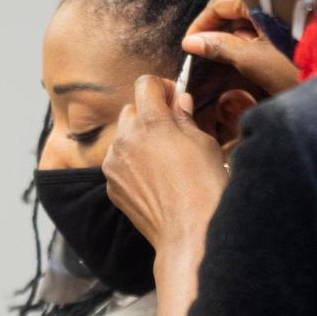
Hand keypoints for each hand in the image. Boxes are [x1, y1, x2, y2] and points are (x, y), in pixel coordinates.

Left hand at [103, 76, 227, 254]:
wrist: (189, 232)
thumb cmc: (204, 186)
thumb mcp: (204, 144)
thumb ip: (185, 118)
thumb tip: (180, 101)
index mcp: (151, 122)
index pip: (146, 83)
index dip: (162, 88)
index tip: (174, 99)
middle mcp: (126, 138)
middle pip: (132, 109)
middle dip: (150, 114)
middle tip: (173, 130)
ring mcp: (115, 163)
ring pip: (123, 136)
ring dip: (139, 139)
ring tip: (164, 159)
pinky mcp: (111, 185)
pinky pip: (119, 162)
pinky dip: (133, 163)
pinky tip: (155, 179)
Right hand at [182, 0, 298, 95]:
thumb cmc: (297, 69)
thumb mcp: (252, 60)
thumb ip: (219, 47)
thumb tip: (191, 42)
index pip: (220, 2)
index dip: (202, 23)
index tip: (189, 43)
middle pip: (235, 5)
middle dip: (219, 28)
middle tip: (205, 51)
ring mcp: (287, 8)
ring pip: (251, 14)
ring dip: (237, 34)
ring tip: (232, 57)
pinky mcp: (296, 21)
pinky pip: (267, 21)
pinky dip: (254, 36)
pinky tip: (253, 55)